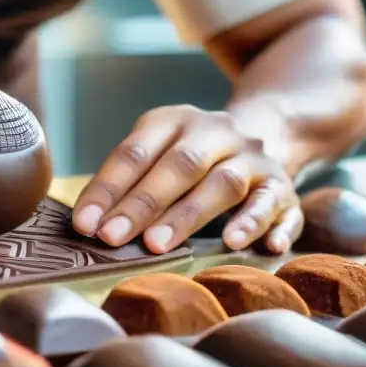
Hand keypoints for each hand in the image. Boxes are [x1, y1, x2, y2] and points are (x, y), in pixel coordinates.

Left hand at [71, 106, 302, 253]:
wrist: (267, 134)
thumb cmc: (190, 160)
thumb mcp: (157, 155)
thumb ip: (127, 184)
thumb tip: (88, 224)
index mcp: (175, 120)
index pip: (136, 152)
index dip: (107, 188)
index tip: (84, 223)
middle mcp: (216, 132)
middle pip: (179, 165)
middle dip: (142, 204)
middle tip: (112, 238)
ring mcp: (252, 158)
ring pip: (223, 183)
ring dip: (188, 216)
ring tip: (157, 246)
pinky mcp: (282, 186)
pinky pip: (275, 203)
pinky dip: (257, 224)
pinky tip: (237, 244)